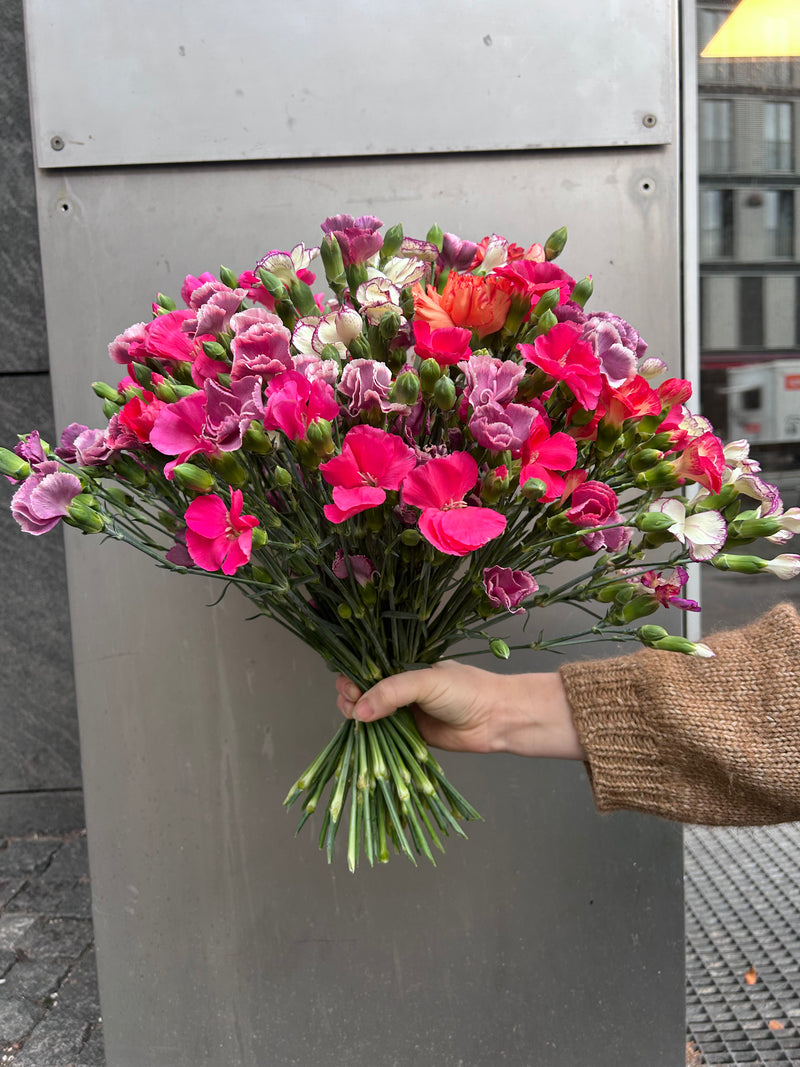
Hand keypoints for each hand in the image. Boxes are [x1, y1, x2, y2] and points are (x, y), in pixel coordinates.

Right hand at [335, 661, 585, 760]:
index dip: (353, 678)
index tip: (350, 690)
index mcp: (404, 667)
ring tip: (357, 721)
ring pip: (372, 714)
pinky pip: (385, 736)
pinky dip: (372, 737)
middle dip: (351, 698)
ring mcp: (405, 712)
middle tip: (353, 707)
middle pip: (364, 692)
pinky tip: (363, 737)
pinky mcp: (411, 735)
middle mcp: (401, 688)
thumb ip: (392, 692)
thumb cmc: (467, 691)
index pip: (368, 668)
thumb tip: (359, 711)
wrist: (497, 719)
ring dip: (359, 718)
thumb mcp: (426, 682)